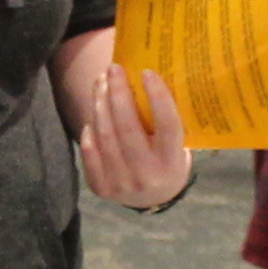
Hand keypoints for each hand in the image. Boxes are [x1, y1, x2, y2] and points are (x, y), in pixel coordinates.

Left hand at [66, 34, 190, 210]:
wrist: (153, 200)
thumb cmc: (167, 160)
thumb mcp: (177, 146)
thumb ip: (167, 122)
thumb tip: (148, 76)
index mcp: (172, 163)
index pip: (167, 125)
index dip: (158, 97)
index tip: (147, 72)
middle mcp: (147, 176)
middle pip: (128, 128)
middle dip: (118, 93)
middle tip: (114, 68)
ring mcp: (121, 184)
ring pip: (106, 136)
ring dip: (101, 103)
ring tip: (101, 81)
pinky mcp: (101, 188)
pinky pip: (90, 150)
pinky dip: (90, 127)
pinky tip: (95, 110)